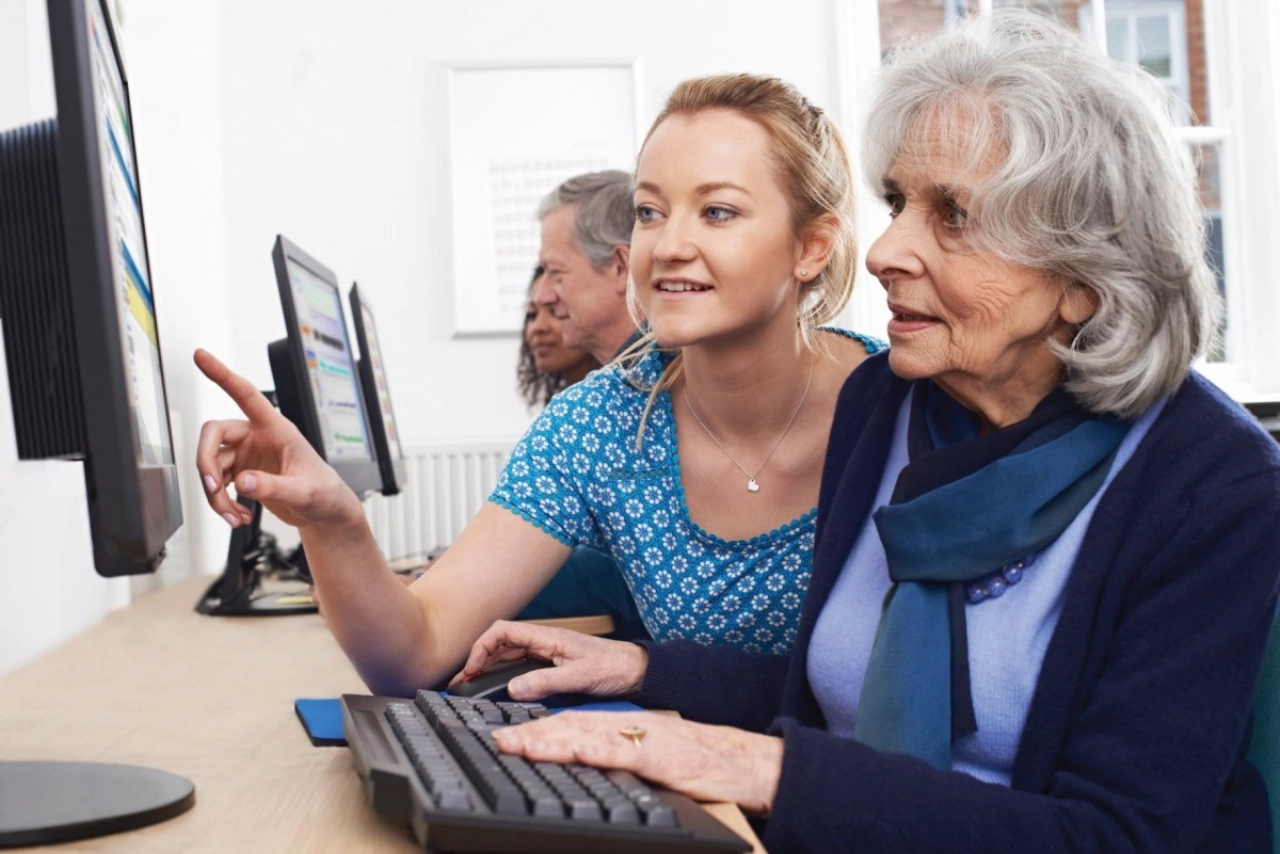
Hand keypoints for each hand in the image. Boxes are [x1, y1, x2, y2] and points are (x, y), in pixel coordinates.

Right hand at [193, 349, 361, 530]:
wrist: (325, 512)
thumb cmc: (324, 493)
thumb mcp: (304, 492)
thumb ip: (274, 487)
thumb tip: (244, 482)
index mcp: (276, 428)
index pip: (246, 394)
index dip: (222, 374)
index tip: (201, 356)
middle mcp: (257, 437)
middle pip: (213, 434)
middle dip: (206, 462)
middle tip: (213, 488)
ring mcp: (247, 455)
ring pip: (212, 466)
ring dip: (215, 494)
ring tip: (234, 516)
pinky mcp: (242, 473)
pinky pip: (217, 484)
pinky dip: (221, 502)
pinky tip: (238, 516)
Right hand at [451, 620, 648, 701]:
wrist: (636, 671)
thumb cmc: (614, 667)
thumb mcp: (579, 676)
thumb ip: (545, 683)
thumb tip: (514, 689)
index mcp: (547, 637)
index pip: (503, 632)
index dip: (481, 647)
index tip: (471, 668)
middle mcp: (543, 643)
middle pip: (500, 644)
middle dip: (477, 660)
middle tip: (461, 682)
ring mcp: (546, 654)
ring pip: (507, 656)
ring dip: (487, 668)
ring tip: (470, 685)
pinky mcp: (551, 666)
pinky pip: (519, 667)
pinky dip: (502, 675)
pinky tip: (495, 687)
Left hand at [492, 711, 782, 815]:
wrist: (740, 761)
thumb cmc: (696, 764)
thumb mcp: (647, 760)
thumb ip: (616, 759)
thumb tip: (580, 764)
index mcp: (623, 729)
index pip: (570, 725)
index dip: (535, 731)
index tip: (505, 739)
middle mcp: (628, 728)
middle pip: (570, 726)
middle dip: (531, 734)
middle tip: (498, 742)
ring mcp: (643, 739)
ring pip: (590, 735)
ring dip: (552, 740)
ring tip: (521, 745)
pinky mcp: (661, 756)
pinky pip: (626, 752)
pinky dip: (600, 750)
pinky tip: (578, 751)